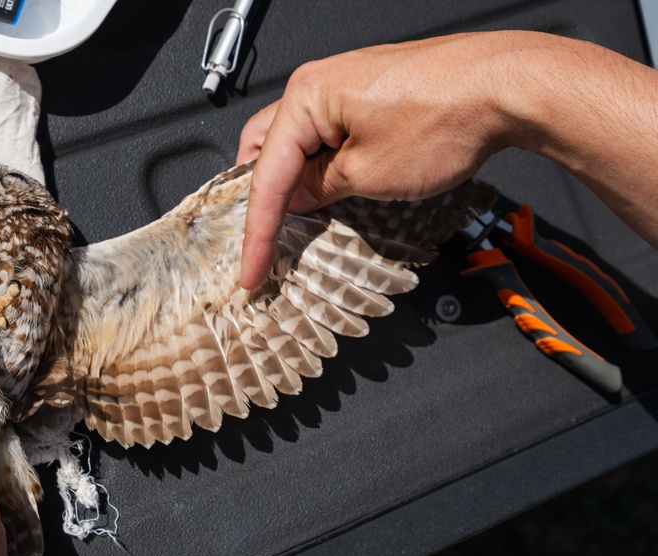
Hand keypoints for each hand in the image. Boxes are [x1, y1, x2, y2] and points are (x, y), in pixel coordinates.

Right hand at [237, 31, 527, 288]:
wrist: (509, 86)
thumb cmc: (449, 116)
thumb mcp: (369, 175)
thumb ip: (319, 189)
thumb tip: (297, 198)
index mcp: (307, 96)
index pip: (265, 174)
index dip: (256, 231)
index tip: (252, 268)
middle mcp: (321, 81)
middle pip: (268, 147)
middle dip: (263, 195)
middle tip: (267, 238)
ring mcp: (349, 83)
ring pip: (301, 139)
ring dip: (298, 179)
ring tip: (309, 218)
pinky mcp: (374, 92)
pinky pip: (331, 131)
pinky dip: (326, 162)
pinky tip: (340, 187)